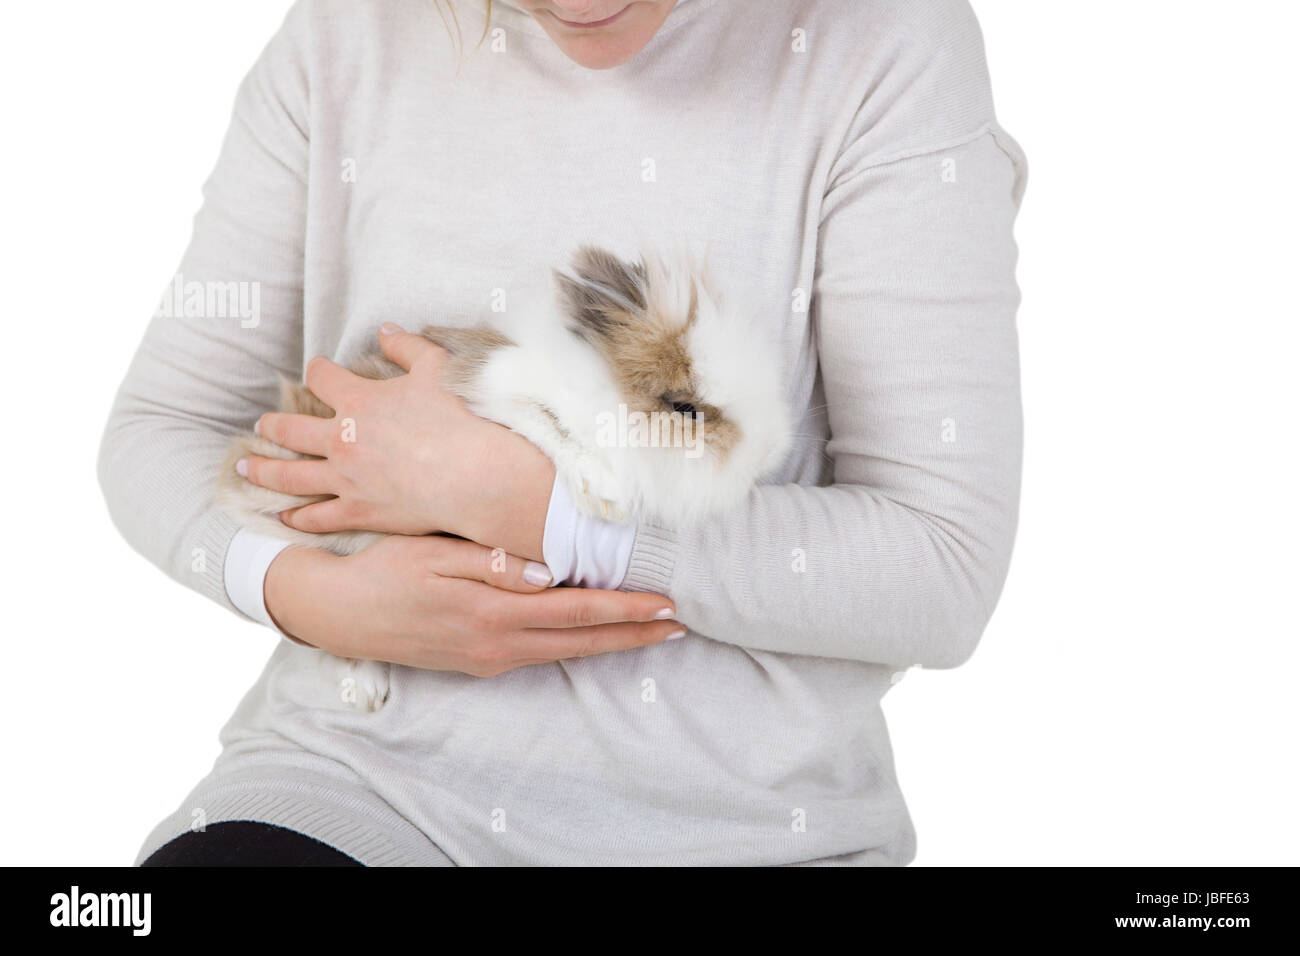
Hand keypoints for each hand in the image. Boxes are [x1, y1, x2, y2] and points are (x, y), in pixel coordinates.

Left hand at [240, 326, 554, 560]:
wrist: (476, 476)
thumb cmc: (461, 419)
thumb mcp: (438, 368)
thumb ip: (407, 346)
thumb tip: (385, 330)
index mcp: (358, 400)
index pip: (321, 377)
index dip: (317, 370)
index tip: (317, 370)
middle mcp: (341, 439)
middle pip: (290, 430)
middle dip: (272, 427)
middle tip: (260, 427)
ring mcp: (346, 480)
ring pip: (290, 476)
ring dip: (264, 471)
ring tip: (246, 469)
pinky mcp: (359, 512)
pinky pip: (316, 517)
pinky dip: (296, 517)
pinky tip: (282, 516)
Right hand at [264, 535, 683, 676]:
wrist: (339, 613)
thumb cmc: (386, 571)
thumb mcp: (435, 553)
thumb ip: (492, 563)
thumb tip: (546, 573)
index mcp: (492, 612)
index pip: (575, 612)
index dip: (625, 610)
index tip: (665, 604)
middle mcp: (496, 645)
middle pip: (581, 641)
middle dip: (633, 634)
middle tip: (678, 625)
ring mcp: (488, 660)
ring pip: (564, 652)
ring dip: (610, 644)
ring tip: (650, 632)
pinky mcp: (478, 664)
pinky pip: (539, 654)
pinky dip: (575, 645)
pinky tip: (593, 636)